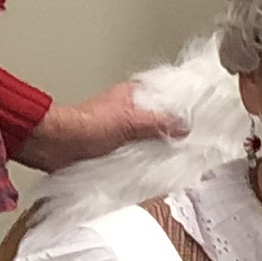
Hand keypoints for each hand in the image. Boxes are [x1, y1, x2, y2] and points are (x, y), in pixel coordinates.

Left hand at [15, 76, 190, 173]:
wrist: (56, 147)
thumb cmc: (87, 127)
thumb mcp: (131, 122)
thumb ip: (160, 123)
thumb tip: (187, 127)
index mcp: (134, 94)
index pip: (168, 94)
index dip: (186, 104)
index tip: (206, 115)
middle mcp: (130, 109)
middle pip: (162, 117)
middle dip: (179, 128)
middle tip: (201, 140)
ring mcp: (124, 129)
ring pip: (153, 135)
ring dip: (164, 145)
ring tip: (187, 155)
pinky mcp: (116, 147)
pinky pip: (140, 151)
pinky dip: (151, 158)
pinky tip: (163, 166)